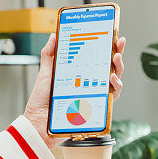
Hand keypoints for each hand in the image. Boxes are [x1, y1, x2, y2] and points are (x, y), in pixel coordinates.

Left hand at [23, 33, 125, 148]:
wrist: (39, 123)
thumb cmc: (41, 102)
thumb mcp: (45, 73)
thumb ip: (49, 55)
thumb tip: (53, 36)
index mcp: (79, 74)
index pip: (96, 58)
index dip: (106, 47)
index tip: (111, 36)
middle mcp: (89, 84)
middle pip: (109, 67)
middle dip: (117, 53)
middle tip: (118, 44)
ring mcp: (94, 95)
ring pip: (114, 80)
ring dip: (119, 68)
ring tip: (115, 59)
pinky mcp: (97, 107)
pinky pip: (112, 97)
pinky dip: (115, 87)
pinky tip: (111, 78)